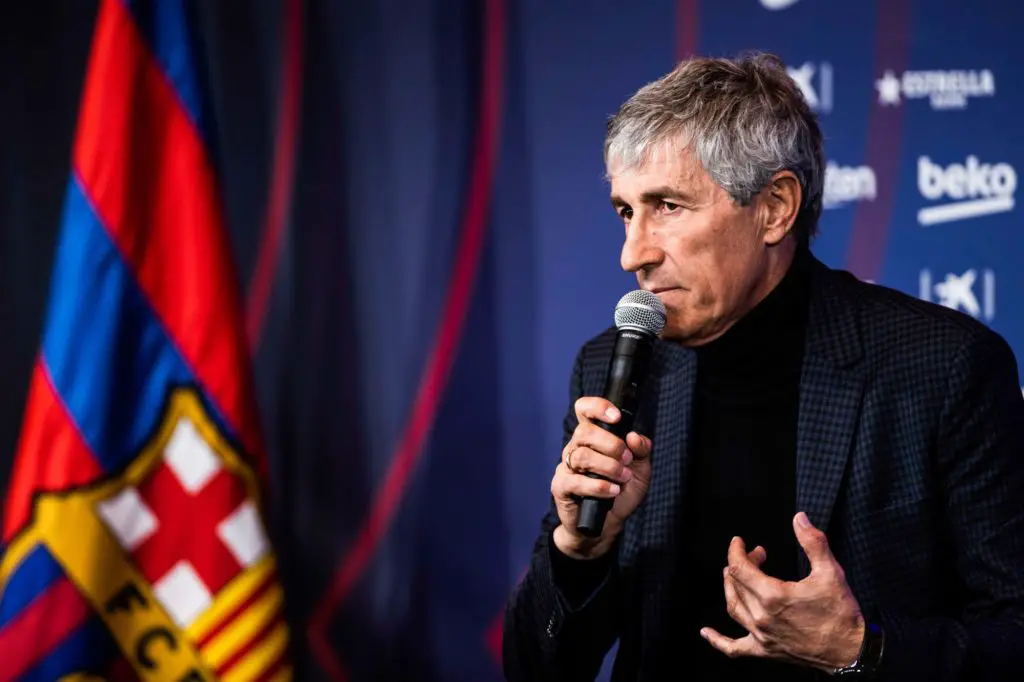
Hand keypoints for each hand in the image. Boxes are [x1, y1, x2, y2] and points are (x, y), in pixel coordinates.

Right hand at [551, 397, 652, 559]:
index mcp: (593, 438)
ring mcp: (566, 467)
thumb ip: (641, 451)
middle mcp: (576, 447)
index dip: (598, 407)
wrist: (607, 525)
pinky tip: (612, 492)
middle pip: (584, 432)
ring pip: (581, 456)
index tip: (616, 417)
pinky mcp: (561, 486)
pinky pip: (575, 481)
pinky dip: (598, 486)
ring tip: (623, 478)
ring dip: (608, 466)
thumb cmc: (620, 492)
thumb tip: (634, 436)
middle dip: (611, 444)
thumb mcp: (640, 470)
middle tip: (627, 460)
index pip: (585, 410)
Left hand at [701, 512, 865, 671]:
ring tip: (732, 575)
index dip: (737, 551)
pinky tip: (706, 633)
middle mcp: (761, 617)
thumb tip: (799, 519)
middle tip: (757, 555)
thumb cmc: (841, 613)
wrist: (850, 651)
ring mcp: (761, 636)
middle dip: (742, 564)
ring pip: (733, 607)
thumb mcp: (831, 572)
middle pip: (736, 584)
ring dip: (730, 588)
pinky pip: (734, 648)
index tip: (740, 541)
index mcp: (773, 596)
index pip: (740, 568)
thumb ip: (813, 542)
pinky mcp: (765, 651)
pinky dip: (718, 641)